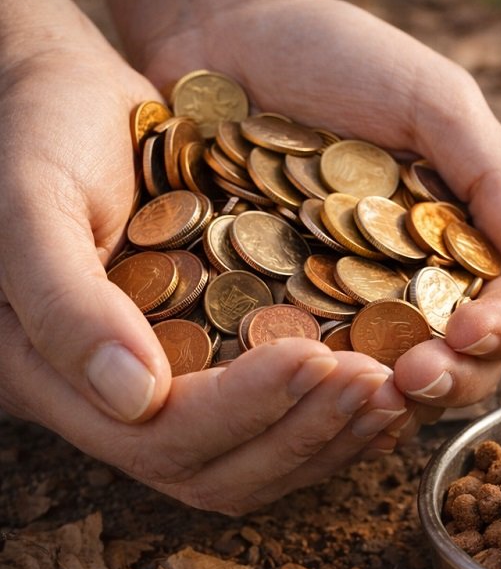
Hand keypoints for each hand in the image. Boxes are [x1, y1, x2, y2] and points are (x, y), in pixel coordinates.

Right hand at [0, 34, 410, 513]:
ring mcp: (168, 391)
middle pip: (219, 472)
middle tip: (379, 383)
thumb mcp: (30, 201)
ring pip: (258, 461)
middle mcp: (114, 406)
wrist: (64, 97)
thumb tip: (136, 399)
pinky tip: (389, 387)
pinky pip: (279, 423)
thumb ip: (67, 301)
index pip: (162, 437)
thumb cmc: (34, 135)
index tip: (316, 355)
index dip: (244, 407)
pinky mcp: (213, 366)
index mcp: (55, 381)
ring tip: (396, 388)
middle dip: (305, 431)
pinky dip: (336, 417)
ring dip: (332, 434)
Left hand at [135, 0, 500, 418]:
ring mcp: (343, 307)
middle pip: (457, 363)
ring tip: (364, 393)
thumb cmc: (341, 55)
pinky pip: (304, 373)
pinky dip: (312, 392)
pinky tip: (300, 396)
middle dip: (448, 379)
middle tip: (415, 377)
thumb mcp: (434, 101)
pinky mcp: (274, 314)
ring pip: (386, 384)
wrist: (222, 29)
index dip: (500, 329)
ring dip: (385, 402)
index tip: (468, 329)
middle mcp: (413, 285)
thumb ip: (498, 182)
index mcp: (465, 241)